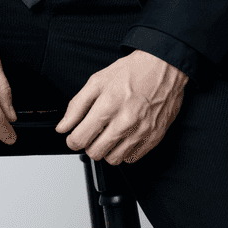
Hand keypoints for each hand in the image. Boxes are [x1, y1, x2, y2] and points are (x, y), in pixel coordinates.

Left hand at [55, 49, 186, 164]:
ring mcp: (141, 132)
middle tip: (94, 133)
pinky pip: (132, 158)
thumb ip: (77, 105)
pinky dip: (125, 150)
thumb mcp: (98, 81)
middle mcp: (125, 121)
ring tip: (110, 133)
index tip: (74, 136)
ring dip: (107, 149)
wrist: (163, 67)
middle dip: (89, 145)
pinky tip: (125, 135)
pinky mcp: (154, 138)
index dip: (72, 140)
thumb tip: (63, 127)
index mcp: (108, 105)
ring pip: (113, 159)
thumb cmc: (132, 71)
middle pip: (95, 153)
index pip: (80, 138)